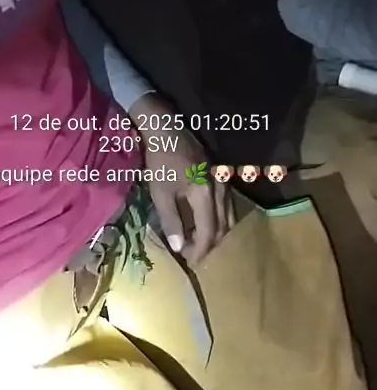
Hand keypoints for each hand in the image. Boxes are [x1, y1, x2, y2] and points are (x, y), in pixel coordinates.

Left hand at [130, 94, 234, 264]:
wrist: (167, 128)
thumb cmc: (161, 160)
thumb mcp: (160, 193)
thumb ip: (171, 220)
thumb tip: (178, 247)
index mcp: (205, 195)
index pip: (208, 233)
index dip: (200, 251)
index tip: (189, 261)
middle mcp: (221, 190)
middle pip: (223, 228)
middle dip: (209, 245)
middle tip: (193, 255)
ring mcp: (224, 181)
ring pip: (229, 217)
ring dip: (215, 233)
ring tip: (198, 242)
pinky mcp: (222, 176)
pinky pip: (226, 205)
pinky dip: (218, 219)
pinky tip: (203, 222)